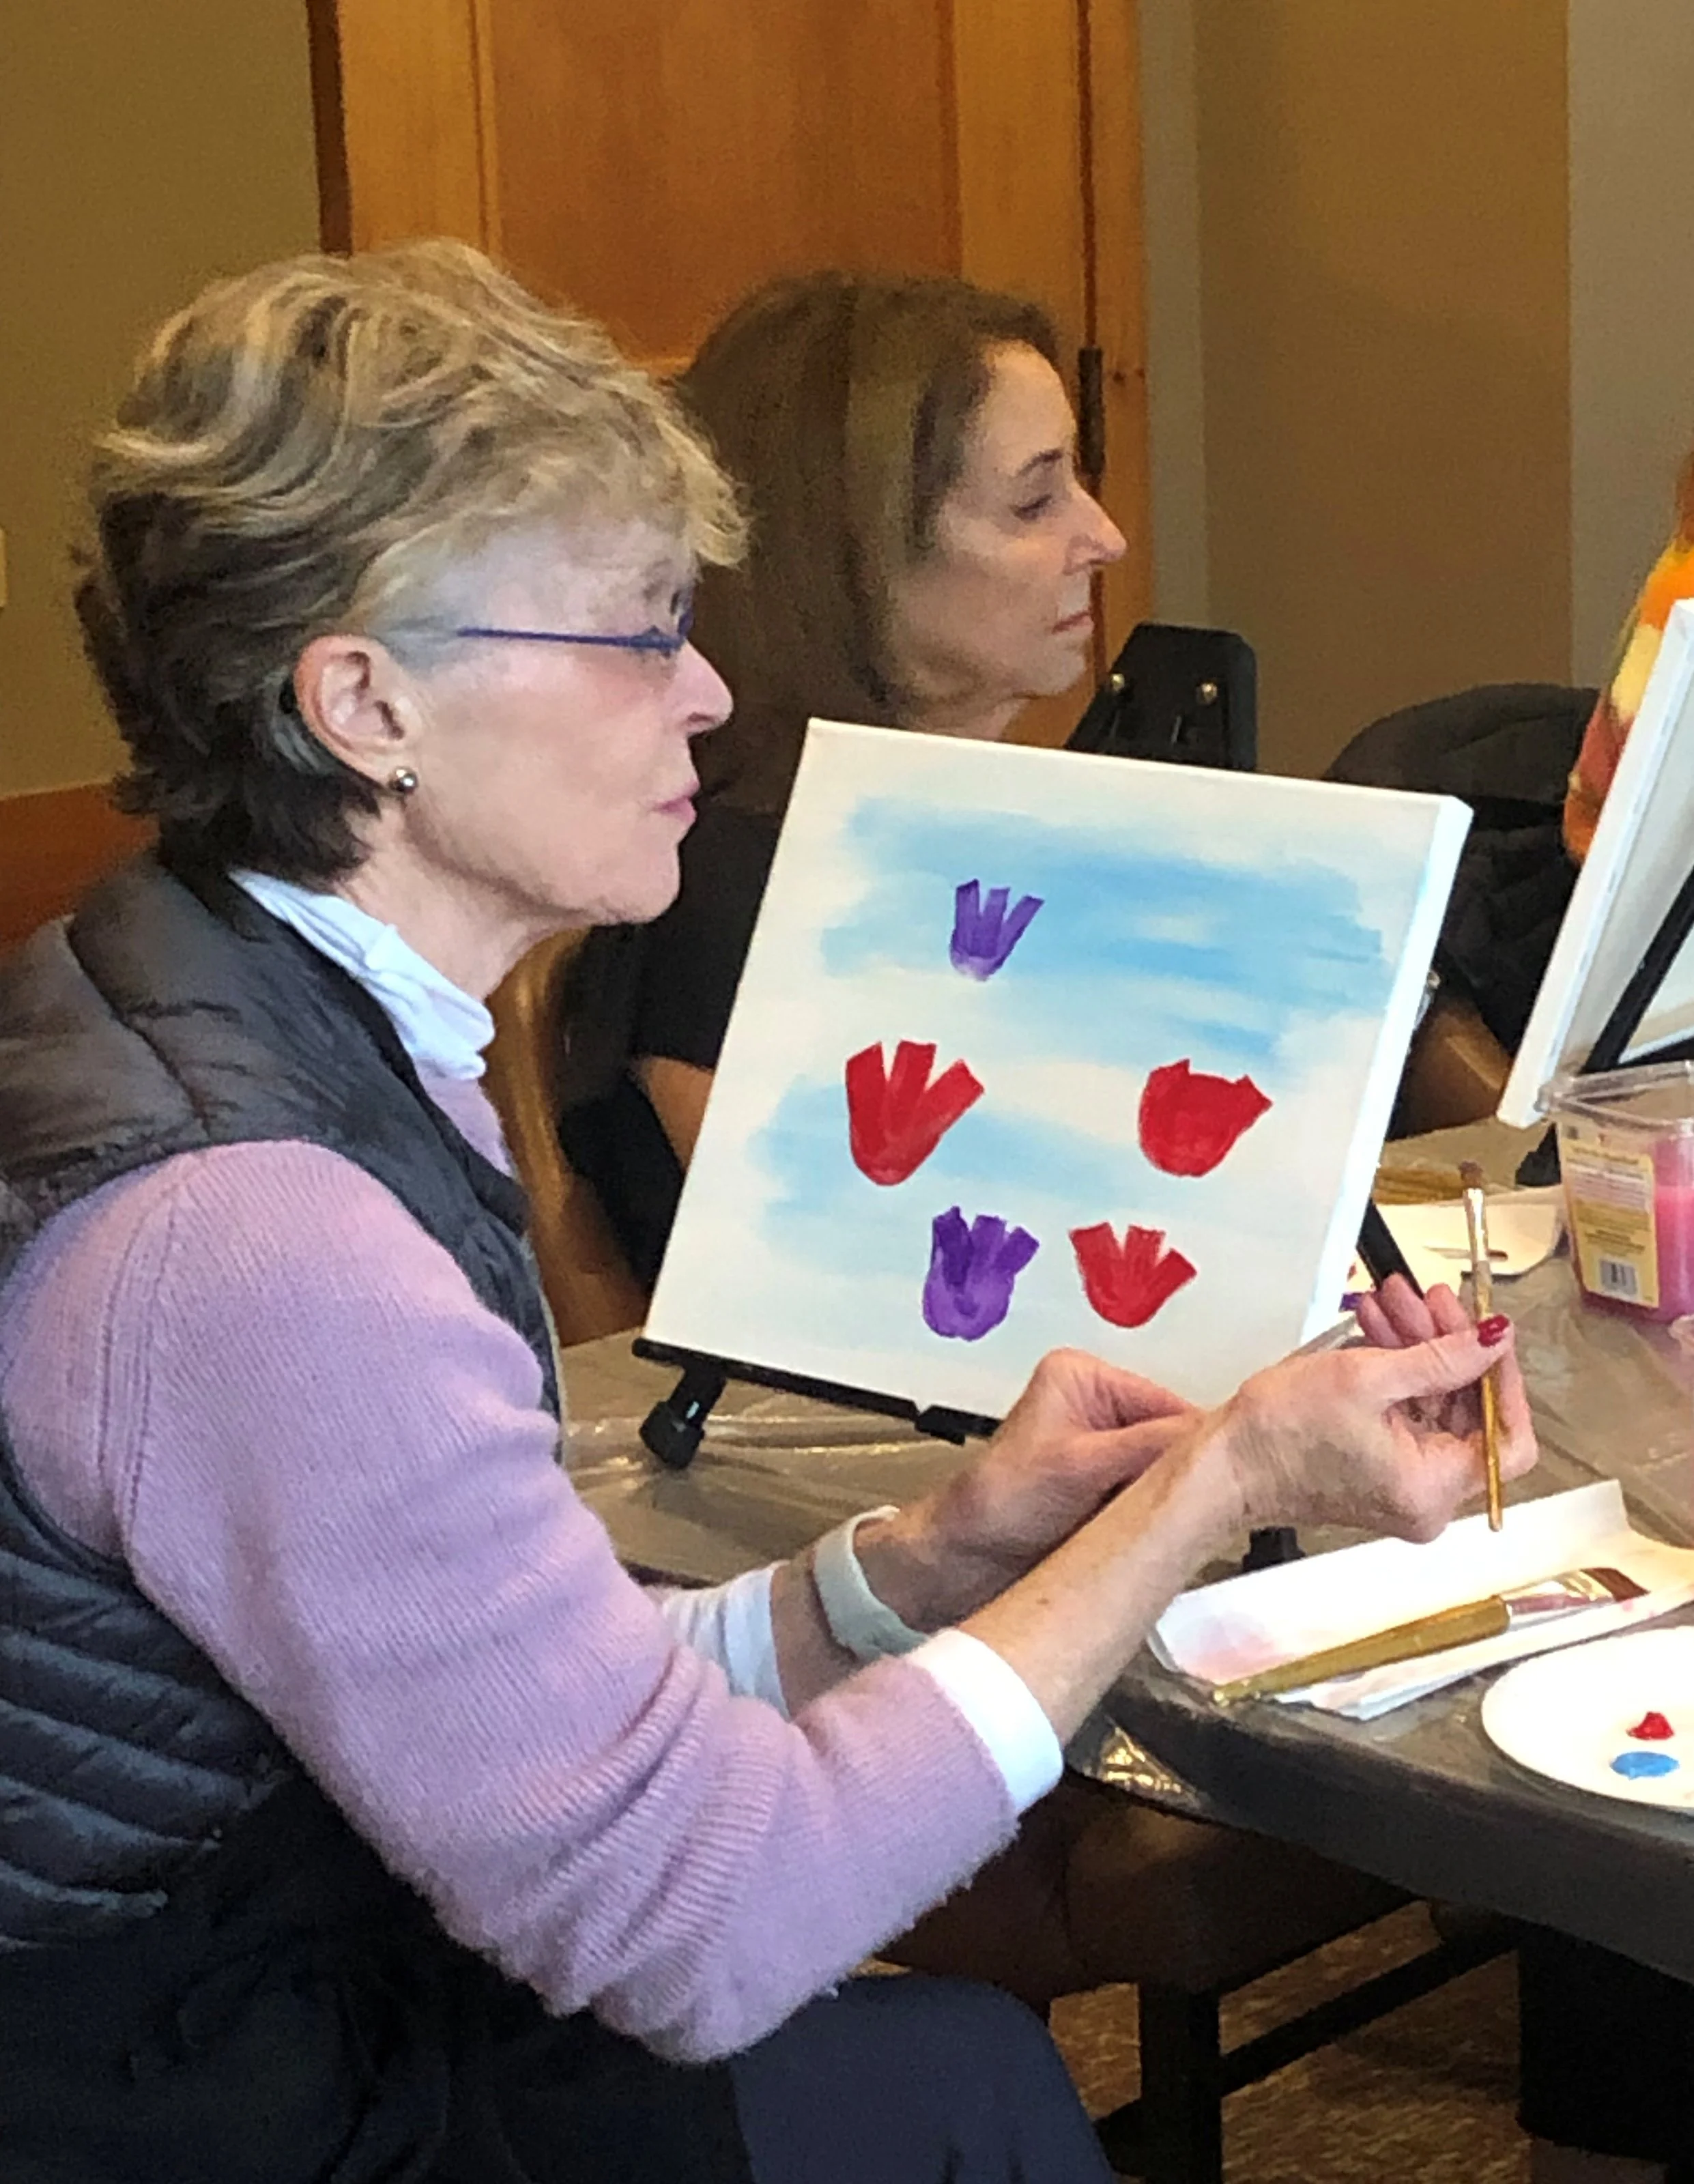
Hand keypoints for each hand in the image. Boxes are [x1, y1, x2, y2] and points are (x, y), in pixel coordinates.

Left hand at [857, 1348, 1197, 1625]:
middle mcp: (1099, 1407)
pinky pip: (1155, 1502)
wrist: (960, 1563)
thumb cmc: (994, 1504)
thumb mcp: (1079, 1466)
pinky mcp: (1108, 1492)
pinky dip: (1162, 1522)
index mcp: (1086, 1377)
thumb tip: (1218, 1438)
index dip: (1203, 1446)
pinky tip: (1164, 1540)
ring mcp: (1106, 1452)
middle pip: (1175, 1441)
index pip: (1171, 1406)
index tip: (1237, 1479)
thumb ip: (1149, 1448)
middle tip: (1206, 1512)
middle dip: (1187, 1479)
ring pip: (1170, 1476)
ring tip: (1174, 1528)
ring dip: (1174, 1504)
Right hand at [1214, 1296, 1535, 1541]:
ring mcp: (1402, 1484)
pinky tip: (1379, 1330)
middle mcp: (1425, 1497)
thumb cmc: (1279, 1437)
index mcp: (1433, 1488)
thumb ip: (1442, 1357)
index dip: (1503, 1381)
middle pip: (1468, 1415)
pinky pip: (1406, 1414)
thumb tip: (1492, 1342)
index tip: (1488, 1336)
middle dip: (1449, 1349)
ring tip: (1395, 1303)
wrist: (1223, 1464)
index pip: (1507, 1439)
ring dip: (1418, 1349)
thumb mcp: (1367, 1378)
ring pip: (1435, 1407)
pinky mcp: (1379, 1468)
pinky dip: (1397, 1371)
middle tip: (1431, 1302)